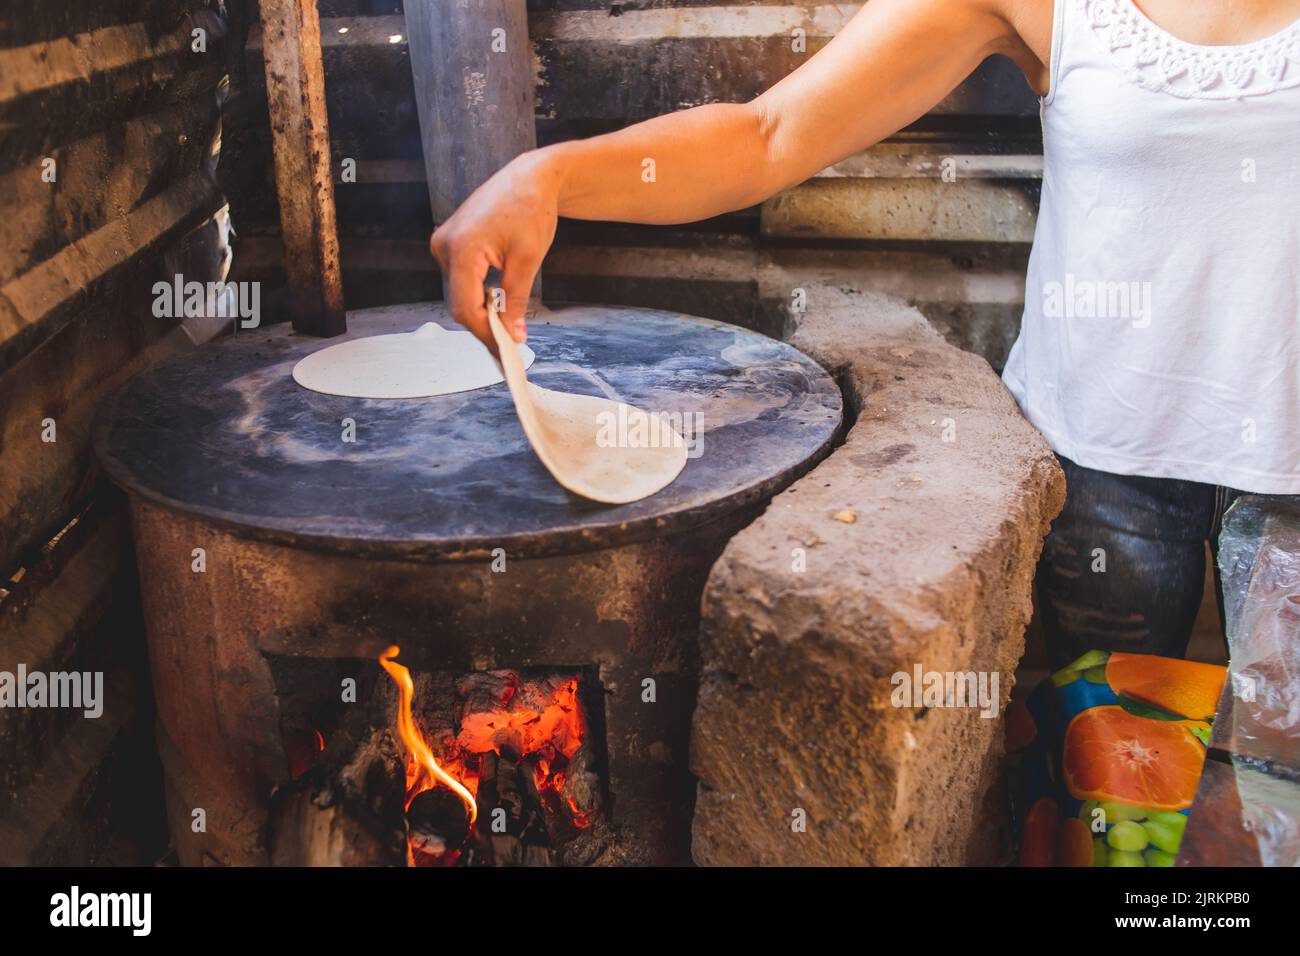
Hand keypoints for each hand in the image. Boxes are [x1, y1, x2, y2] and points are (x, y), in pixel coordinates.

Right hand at [429, 151, 559, 352]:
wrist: (529, 178)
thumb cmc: (531, 209)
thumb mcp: (528, 260)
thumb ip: (515, 300)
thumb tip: (513, 334)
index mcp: (461, 248)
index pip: (465, 307)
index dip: (485, 332)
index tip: (505, 349)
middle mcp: (444, 245)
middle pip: (459, 302)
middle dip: (484, 323)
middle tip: (511, 341)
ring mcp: (444, 243)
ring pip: (459, 292)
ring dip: (481, 309)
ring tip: (507, 322)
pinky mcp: (450, 243)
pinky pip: (460, 278)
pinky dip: (477, 293)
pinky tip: (496, 300)